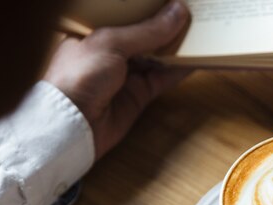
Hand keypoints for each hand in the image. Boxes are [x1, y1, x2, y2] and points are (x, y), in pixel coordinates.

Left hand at [44, 0, 189, 159]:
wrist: (71, 125)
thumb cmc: (79, 75)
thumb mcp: (111, 43)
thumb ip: (147, 30)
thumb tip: (178, 11)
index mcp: (94, 30)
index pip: (125, 13)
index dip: (148, 6)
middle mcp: (110, 51)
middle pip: (144, 34)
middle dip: (166, 25)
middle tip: (191, 12)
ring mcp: (125, 74)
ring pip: (157, 56)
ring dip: (177, 47)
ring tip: (201, 31)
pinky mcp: (138, 95)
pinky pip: (163, 78)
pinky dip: (179, 70)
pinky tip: (197, 59)